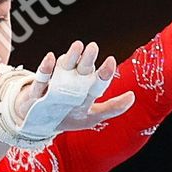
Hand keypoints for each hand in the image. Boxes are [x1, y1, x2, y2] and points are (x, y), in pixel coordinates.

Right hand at [14, 39, 134, 135]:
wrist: (40, 125)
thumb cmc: (69, 117)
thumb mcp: (92, 116)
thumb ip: (112, 108)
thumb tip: (132, 96)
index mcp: (86, 88)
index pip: (98, 79)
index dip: (104, 72)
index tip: (111, 61)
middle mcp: (72, 82)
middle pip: (82, 69)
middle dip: (88, 59)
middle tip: (93, 47)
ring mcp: (55, 84)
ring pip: (64, 68)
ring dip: (71, 57)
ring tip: (77, 46)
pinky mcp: (39, 90)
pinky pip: (42, 78)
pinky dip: (46, 68)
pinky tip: (51, 57)